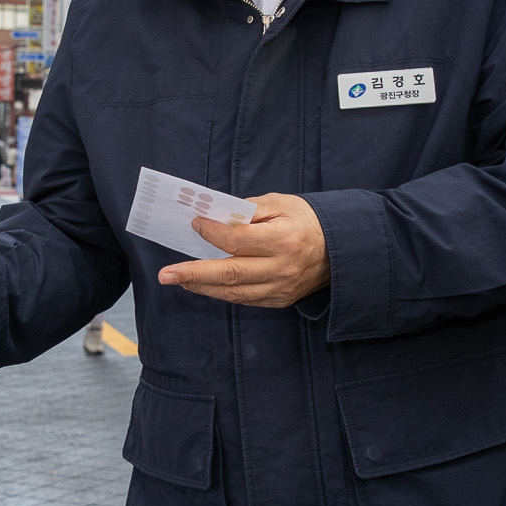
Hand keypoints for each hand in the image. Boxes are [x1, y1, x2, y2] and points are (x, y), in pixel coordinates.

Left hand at [162, 193, 330, 307]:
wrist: (340, 250)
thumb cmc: (307, 221)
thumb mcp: (282, 204)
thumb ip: (249, 210)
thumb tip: (216, 216)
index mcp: (284, 240)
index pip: (238, 240)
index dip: (213, 232)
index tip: (195, 223)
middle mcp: (281, 268)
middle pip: (229, 273)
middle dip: (193, 273)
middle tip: (166, 274)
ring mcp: (280, 289)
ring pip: (233, 292)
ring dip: (202, 286)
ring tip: (178, 279)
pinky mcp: (279, 300)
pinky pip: (243, 299)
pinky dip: (220, 292)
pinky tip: (203, 285)